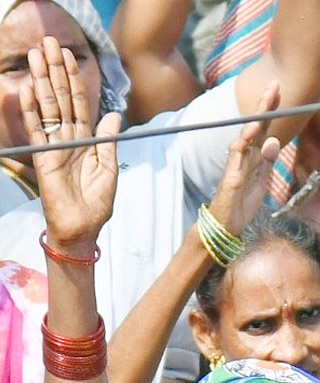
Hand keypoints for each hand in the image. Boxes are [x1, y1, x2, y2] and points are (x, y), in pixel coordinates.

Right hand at [22, 37, 119, 246]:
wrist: (84, 228)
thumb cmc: (97, 203)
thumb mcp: (109, 168)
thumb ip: (108, 140)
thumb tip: (115, 114)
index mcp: (85, 140)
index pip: (79, 103)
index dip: (74, 80)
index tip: (69, 56)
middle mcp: (68, 138)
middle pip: (61, 98)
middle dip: (56, 71)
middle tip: (48, 43)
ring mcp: (54, 146)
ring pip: (47, 107)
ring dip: (42, 82)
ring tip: (37, 56)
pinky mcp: (43, 157)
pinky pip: (37, 131)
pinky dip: (32, 111)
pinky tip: (28, 91)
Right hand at [208, 84, 281, 235]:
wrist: (226, 226)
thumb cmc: (242, 204)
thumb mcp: (262, 181)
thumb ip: (267, 162)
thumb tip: (274, 141)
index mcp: (253, 157)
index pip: (264, 130)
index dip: (271, 112)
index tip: (280, 93)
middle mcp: (244, 156)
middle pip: (256, 126)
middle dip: (265, 105)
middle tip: (274, 84)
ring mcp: (237, 163)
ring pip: (247, 134)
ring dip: (258, 116)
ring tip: (268, 97)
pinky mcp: (231, 175)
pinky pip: (237, 153)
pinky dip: (245, 140)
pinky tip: (254, 128)